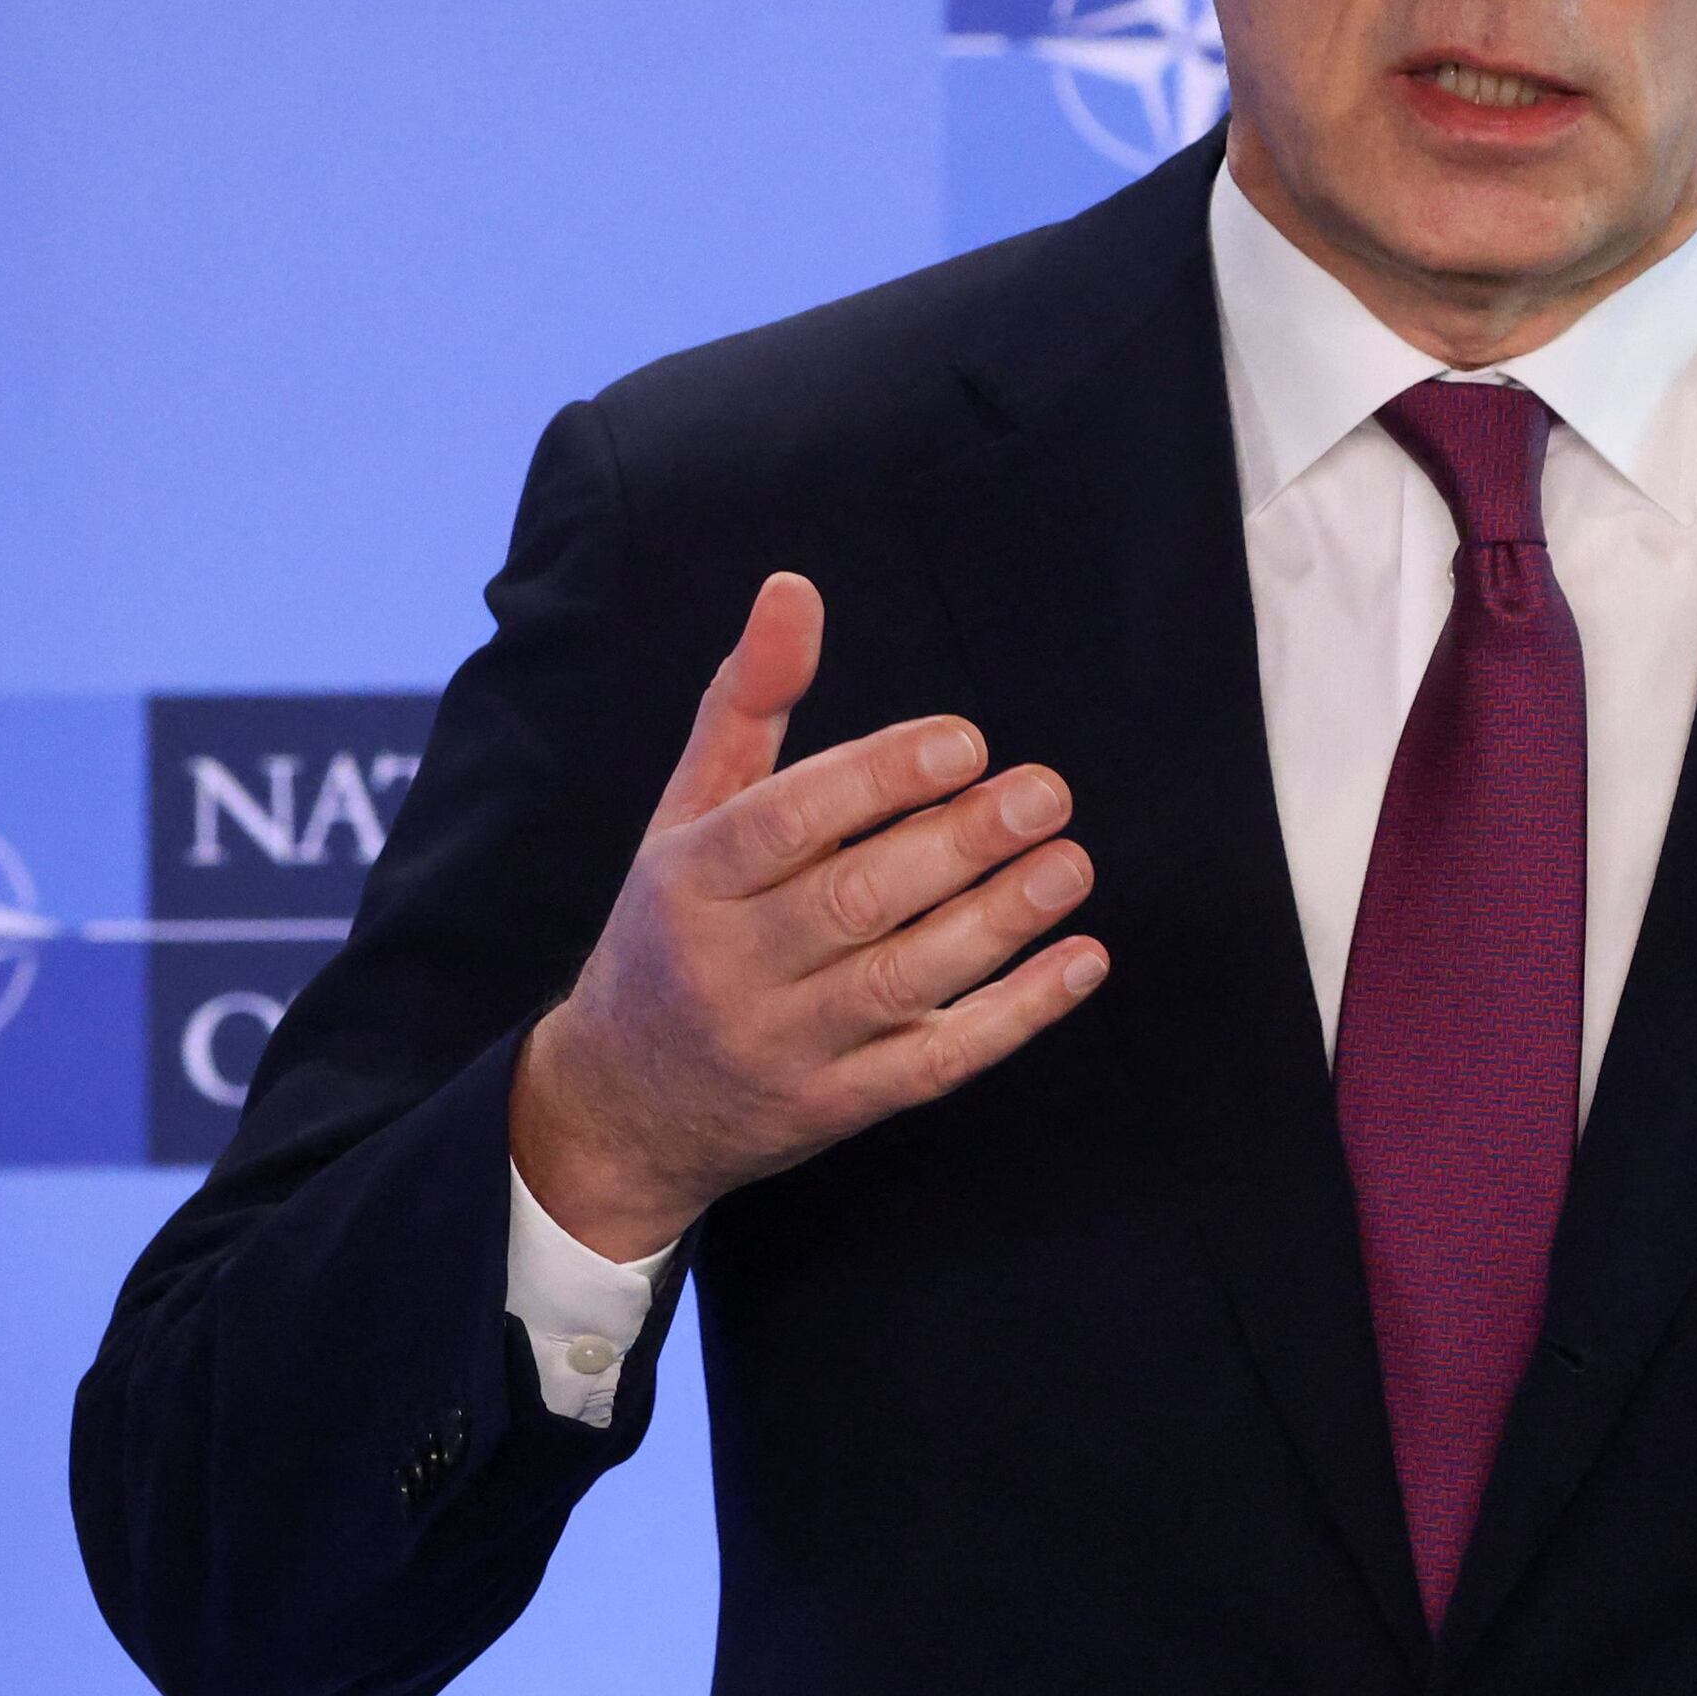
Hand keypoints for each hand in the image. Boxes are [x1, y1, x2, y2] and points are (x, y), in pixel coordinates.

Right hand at [510, 572, 1107, 1261]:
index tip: (966, 742)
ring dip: (996, 924)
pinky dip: (1011, 1017)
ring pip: (898, 983)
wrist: (619, 1107)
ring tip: (1070, 864)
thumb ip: (747, 701)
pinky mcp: (830, 1108)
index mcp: (689, 878)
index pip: (785, 821)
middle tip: (1046, 794)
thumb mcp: (685, 815)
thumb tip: (794, 587)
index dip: (878, 779)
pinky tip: (1078, 962)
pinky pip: (929, 1064)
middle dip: (957, 845)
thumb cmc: (673, 929)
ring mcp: (780, 1045)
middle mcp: (728, 965)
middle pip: (852, 902)